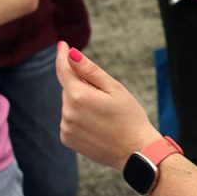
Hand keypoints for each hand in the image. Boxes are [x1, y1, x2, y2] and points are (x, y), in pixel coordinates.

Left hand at [57, 43, 160, 169]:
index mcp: (79, 96)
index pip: (64, 70)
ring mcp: (66, 128)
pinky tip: (97, 124)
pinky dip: (79, 117)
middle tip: (106, 96)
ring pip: (70, 104)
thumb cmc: (130, 116)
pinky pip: (69, 120)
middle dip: (82, 86)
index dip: (62, 56)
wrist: (135, 151)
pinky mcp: (67, 139)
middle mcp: (67, 112)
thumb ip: (90, 70)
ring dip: (81, 103)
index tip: (62, 44)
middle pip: (70, 88)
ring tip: (104, 114)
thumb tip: (71, 54)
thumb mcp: (114, 88)